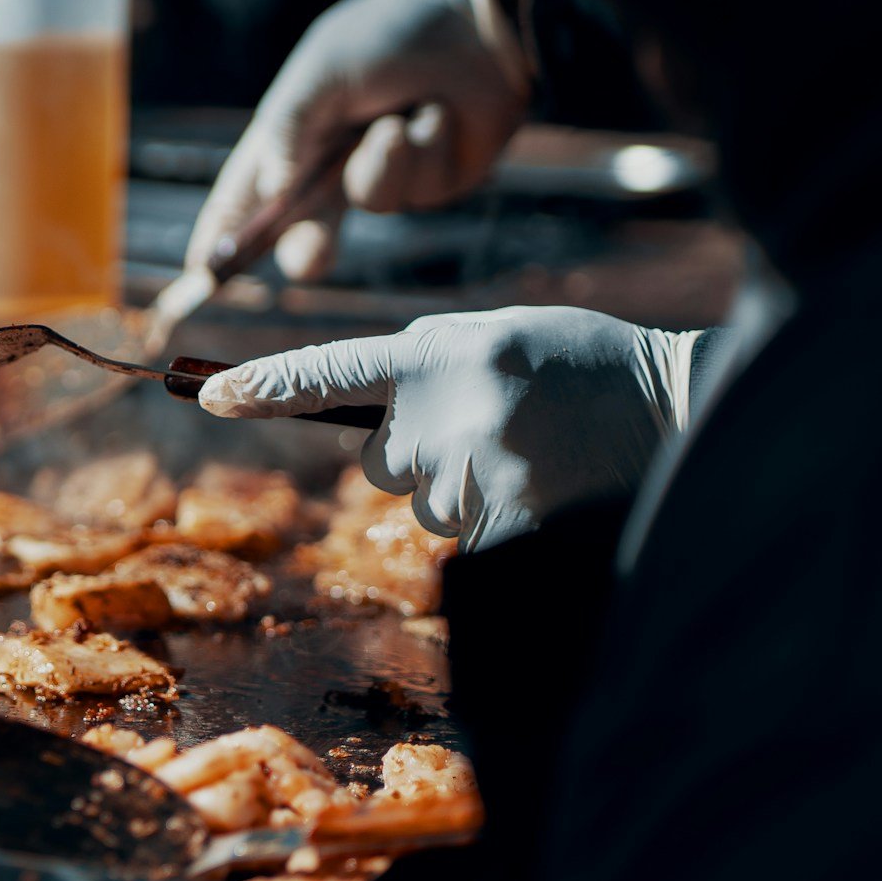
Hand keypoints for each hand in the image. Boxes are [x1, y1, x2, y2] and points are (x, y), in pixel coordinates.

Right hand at [186, 0, 529, 283]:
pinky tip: (437, 111)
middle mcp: (333, 158)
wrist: (477, 20)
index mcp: (293, 128)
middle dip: (307, 245)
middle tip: (310, 256)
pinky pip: (418, 186)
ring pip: (370, 201)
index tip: (203, 270)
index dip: (224, 230)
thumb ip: (289, 127)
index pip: (247, 190)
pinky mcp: (431, 178)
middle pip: (304, 225)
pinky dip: (424, 147)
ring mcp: (384, 171)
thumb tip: (271, 191)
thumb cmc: (391, 32)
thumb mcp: (323, 70)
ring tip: (399, 118)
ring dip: (384, 162)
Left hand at [198, 307, 698, 550]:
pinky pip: (466, 543)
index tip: (209, 395)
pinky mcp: (509, 528)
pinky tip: (544, 493)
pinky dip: (496, 526)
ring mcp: (477, 475)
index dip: (267, 387)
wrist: (672, 409)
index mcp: (438, 356)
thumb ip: (424, 364)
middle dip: (423, 455)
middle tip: (499, 428)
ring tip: (535, 455)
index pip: (332, 373)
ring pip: (425, 507)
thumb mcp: (496, 337)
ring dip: (466, 491)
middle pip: (382, 463)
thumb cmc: (581, 368)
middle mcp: (446, 414)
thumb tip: (366, 413)